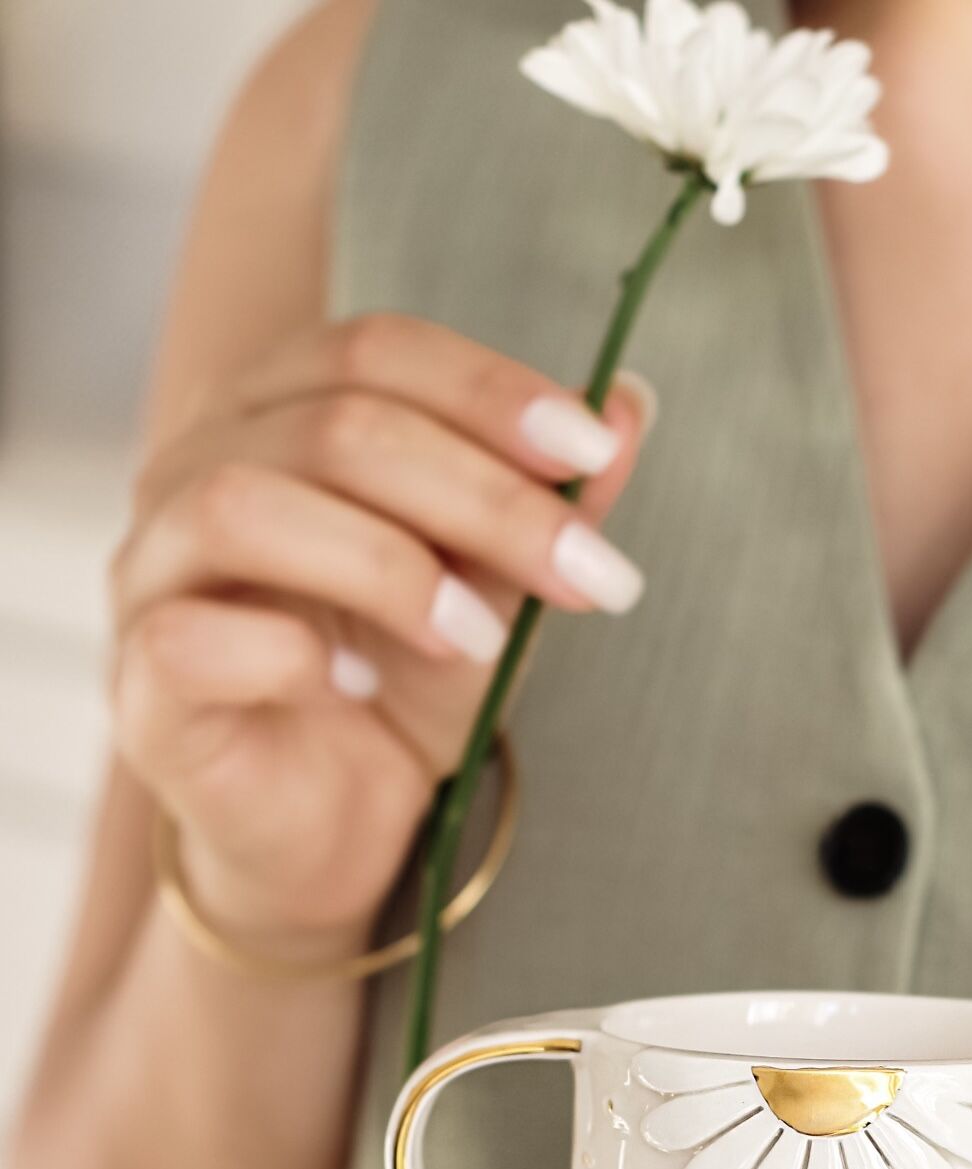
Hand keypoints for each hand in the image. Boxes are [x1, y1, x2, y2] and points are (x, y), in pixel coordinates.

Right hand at [113, 313, 650, 956]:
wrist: (342, 817)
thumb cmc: (408, 681)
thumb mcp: (499, 585)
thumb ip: (549, 498)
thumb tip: (632, 404)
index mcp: (283, 416)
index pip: (374, 350)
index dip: (488, 390)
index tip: (594, 451)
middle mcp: (198, 470)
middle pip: (333, 426)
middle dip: (485, 499)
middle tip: (585, 575)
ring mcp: (154, 572)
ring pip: (245, 505)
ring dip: (391, 568)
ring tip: (476, 639)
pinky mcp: (142, 682)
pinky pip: (190, 635)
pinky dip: (292, 655)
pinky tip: (360, 687)